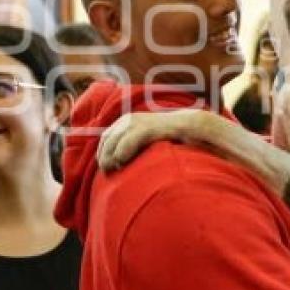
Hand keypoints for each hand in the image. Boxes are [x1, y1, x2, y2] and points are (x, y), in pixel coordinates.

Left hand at [96, 110, 211, 169]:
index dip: (102, 152)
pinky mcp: (147, 128)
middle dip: (104, 156)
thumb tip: (118, 160)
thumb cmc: (167, 136)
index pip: (106, 137)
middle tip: (107, 171)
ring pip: (115, 141)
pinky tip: (122, 163)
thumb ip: (132, 144)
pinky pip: (129, 142)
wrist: (188, 125)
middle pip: (107, 140)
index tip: (104, 166)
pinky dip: (122, 153)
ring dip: (110, 157)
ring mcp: (137, 122)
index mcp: (127, 120)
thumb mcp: (145, 136)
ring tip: (113, 169)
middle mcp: (129, 119)